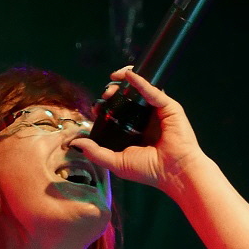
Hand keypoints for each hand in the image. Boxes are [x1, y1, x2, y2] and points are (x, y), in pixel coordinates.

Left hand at [73, 67, 204, 192]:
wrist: (174, 172)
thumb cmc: (149, 171)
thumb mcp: (116, 162)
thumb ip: (95, 152)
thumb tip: (75, 143)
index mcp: (134, 132)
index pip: (117, 113)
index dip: (105, 107)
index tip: (95, 107)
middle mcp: (145, 120)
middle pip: (127, 98)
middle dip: (113, 92)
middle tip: (104, 94)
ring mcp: (157, 112)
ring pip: (140, 89)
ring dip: (125, 81)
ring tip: (113, 81)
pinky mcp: (168, 107)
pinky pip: (152, 90)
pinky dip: (140, 81)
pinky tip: (128, 75)